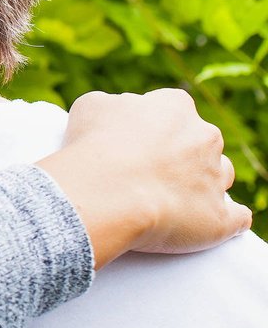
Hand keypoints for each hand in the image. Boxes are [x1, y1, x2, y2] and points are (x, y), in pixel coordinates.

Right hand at [37, 89, 251, 268]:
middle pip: (201, 141)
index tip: (132, 141)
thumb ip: (113, 105)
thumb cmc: (93, 148)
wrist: (104, 195)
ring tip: (169, 199)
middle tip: (146, 171)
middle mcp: (204, 137)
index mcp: (175, 106)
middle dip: (180, 154)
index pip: (173, 108)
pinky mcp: (220, 218)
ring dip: (202, 184)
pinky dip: (225, 220)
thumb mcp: (90, 107)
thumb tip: (120, 114)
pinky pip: (236, 218)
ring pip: (220, 176)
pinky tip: (206, 221)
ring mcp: (215, 177)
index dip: (152, 125)